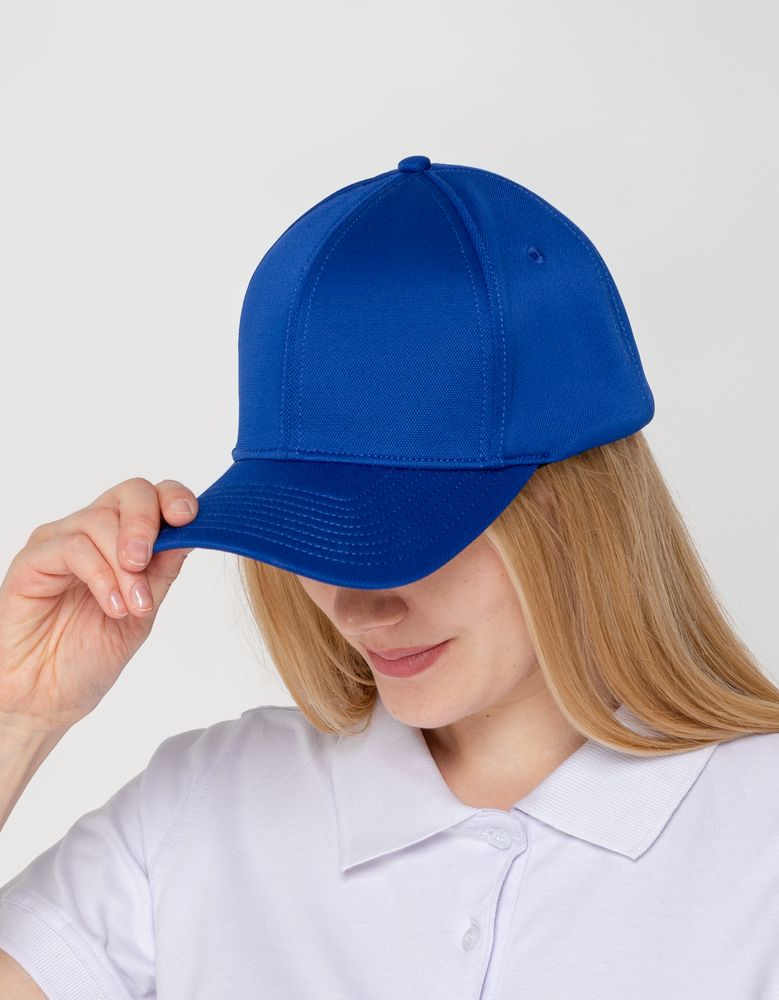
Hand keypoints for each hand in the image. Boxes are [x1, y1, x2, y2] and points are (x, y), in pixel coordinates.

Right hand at [0, 478, 197, 735]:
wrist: (49, 695)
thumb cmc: (91, 653)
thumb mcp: (144, 609)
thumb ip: (164, 569)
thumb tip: (194, 531)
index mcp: (122, 538)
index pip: (152, 495)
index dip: (174, 497)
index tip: (188, 519)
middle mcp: (91, 532)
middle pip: (130, 493)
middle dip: (147, 524)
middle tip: (145, 565)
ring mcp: (59, 542)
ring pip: (100, 521)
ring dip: (124, 566)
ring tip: (132, 605)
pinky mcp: (32, 560)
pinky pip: (71, 547)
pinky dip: (100, 576)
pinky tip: (112, 606)